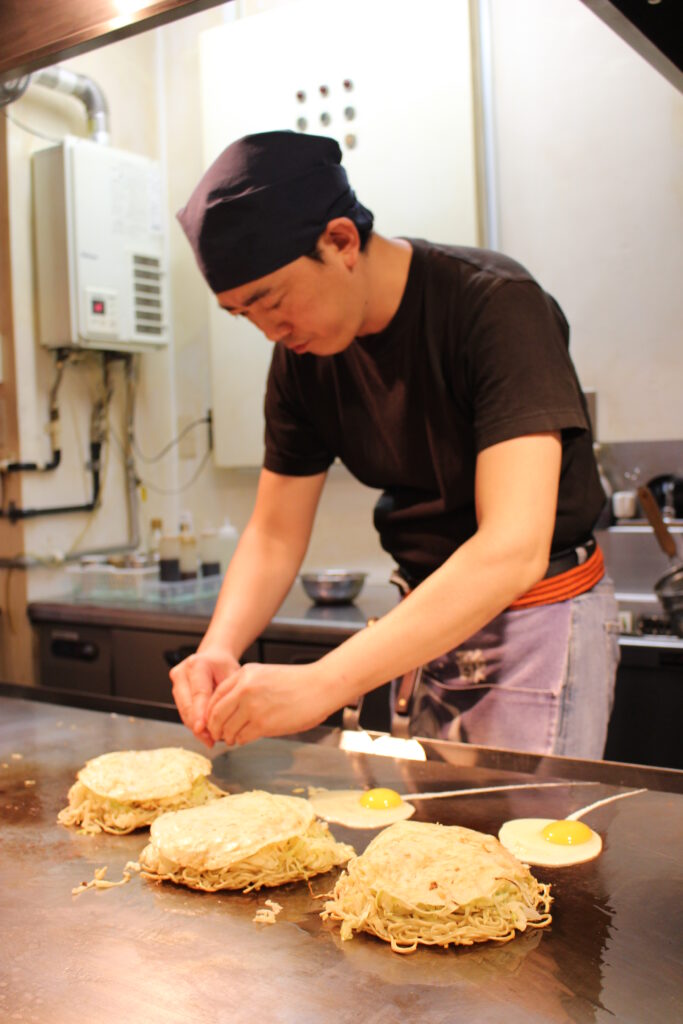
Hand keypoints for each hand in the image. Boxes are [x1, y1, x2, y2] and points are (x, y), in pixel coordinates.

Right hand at [169, 647, 239, 747]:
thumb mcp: (232, 675)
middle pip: (187, 704)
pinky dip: (193, 723)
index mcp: (198, 664)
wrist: (213, 658)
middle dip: (198, 725)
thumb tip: (222, 721)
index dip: (200, 713)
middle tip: (211, 739)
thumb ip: (225, 696)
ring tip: (210, 739)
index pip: (199, 693)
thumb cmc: (224, 666)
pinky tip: (204, 733)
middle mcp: (182, 672)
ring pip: (183, 711)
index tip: (202, 728)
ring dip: (195, 727)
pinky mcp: (175, 690)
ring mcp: (176, 681)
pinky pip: (183, 711)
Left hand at [205, 661, 338, 746]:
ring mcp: (253, 707)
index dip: (210, 712)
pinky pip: (242, 737)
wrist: (321, 686)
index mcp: (244, 674)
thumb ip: (245, 687)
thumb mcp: (265, 674)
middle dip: (214, 728)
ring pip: (227, 728)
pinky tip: (245, 738)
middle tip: (216, 735)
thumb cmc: (297, 682)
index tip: (212, 721)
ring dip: (227, 736)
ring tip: (232, 738)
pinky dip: (240, 740)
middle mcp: (244, 689)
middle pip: (216, 714)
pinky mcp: (263, 723)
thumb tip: (229, 708)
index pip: (215, 696)